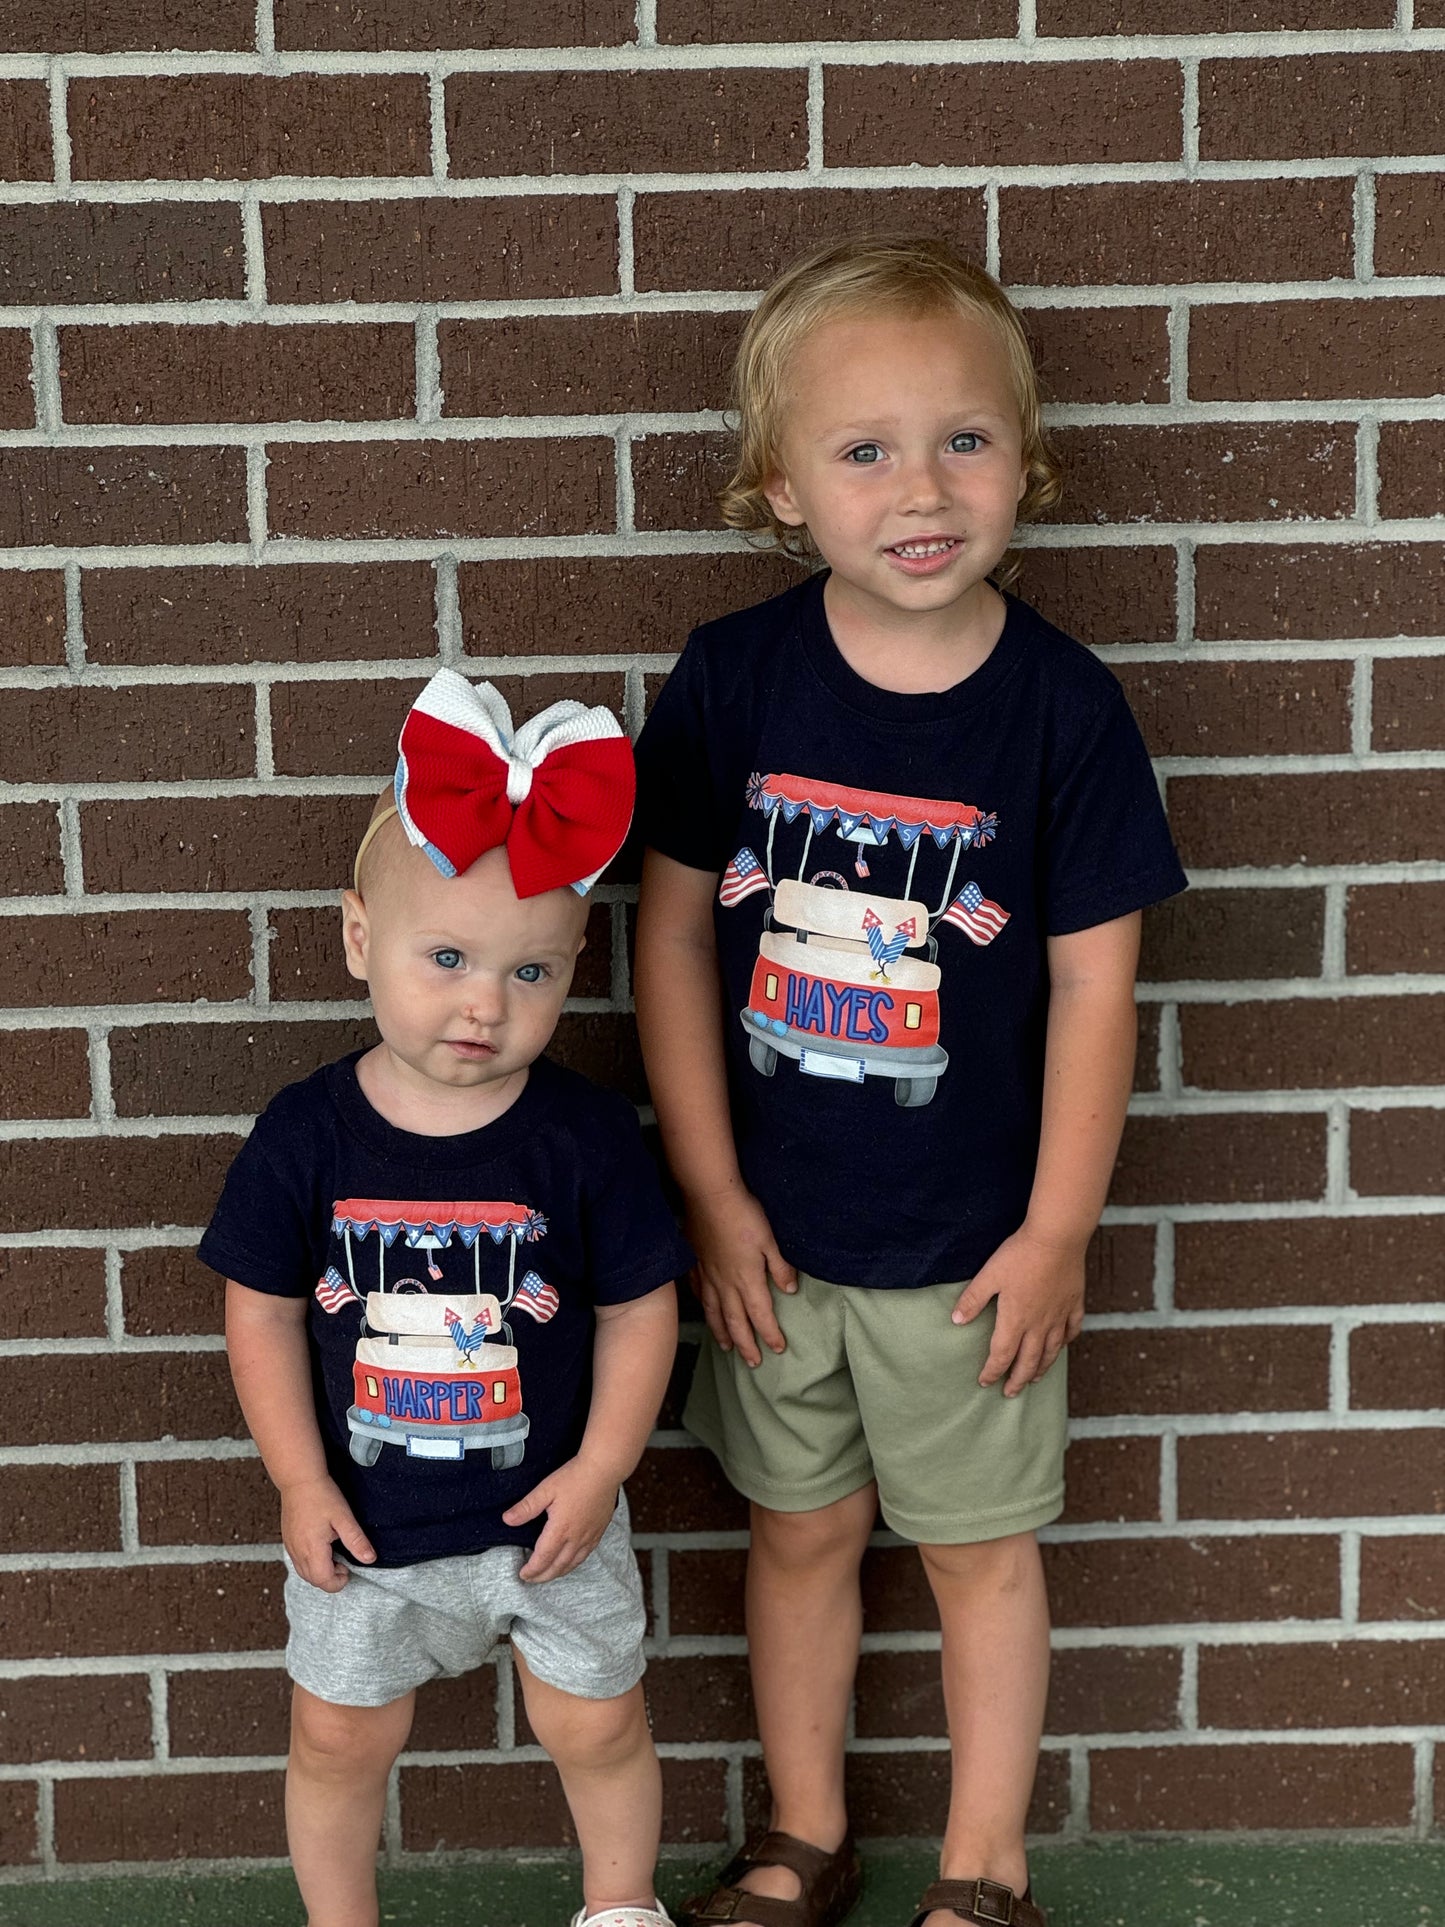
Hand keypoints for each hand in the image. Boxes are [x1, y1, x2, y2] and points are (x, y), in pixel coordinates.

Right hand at [280, 1475, 376, 1590]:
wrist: (299, 1479)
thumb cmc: (321, 1495)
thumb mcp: (344, 1517)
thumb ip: (356, 1541)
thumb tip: (370, 1559)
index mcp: (312, 1549)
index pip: (323, 1580)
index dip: (339, 1581)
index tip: (349, 1569)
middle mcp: (297, 1552)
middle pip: (313, 1580)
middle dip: (330, 1578)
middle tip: (344, 1562)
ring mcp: (290, 1547)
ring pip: (304, 1573)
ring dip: (320, 1572)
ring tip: (334, 1554)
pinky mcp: (288, 1541)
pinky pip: (298, 1562)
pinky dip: (311, 1564)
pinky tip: (321, 1549)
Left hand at [504, 1456, 619, 1582]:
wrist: (604, 1469)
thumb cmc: (575, 1476)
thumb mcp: (545, 1489)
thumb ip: (526, 1507)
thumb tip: (507, 1520)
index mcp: (561, 1529)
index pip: (543, 1559)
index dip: (532, 1570)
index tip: (523, 1574)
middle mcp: (576, 1537)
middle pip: (558, 1566)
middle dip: (543, 1576)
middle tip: (532, 1579)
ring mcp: (590, 1536)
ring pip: (573, 1563)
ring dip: (558, 1572)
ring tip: (548, 1574)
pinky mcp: (599, 1531)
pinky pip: (585, 1555)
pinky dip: (574, 1563)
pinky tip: (570, 1561)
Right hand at [685, 1183, 797, 1367]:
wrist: (709, 1196)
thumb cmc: (744, 1215)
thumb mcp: (770, 1240)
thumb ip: (780, 1266)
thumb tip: (790, 1290)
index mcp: (747, 1279)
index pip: (761, 1315)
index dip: (770, 1333)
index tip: (778, 1348)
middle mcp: (725, 1284)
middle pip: (736, 1322)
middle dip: (746, 1344)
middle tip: (753, 1362)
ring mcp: (707, 1275)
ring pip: (714, 1313)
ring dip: (722, 1333)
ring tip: (727, 1348)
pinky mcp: (695, 1264)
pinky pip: (698, 1293)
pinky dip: (704, 1308)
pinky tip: (706, 1312)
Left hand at [951, 1224, 1085, 1398]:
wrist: (1056, 1238)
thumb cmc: (1020, 1255)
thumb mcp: (989, 1275)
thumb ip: (973, 1299)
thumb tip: (956, 1320)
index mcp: (1015, 1319)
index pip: (1002, 1355)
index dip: (992, 1371)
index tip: (985, 1382)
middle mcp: (1039, 1324)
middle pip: (1028, 1361)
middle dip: (1017, 1380)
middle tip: (1010, 1393)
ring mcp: (1059, 1315)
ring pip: (1051, 1351)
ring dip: (1041, 1368)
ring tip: (1034, 1379)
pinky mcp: (1073, 1303)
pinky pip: (1071, 1330)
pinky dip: (1065, 1342)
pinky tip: (1061, 1346)